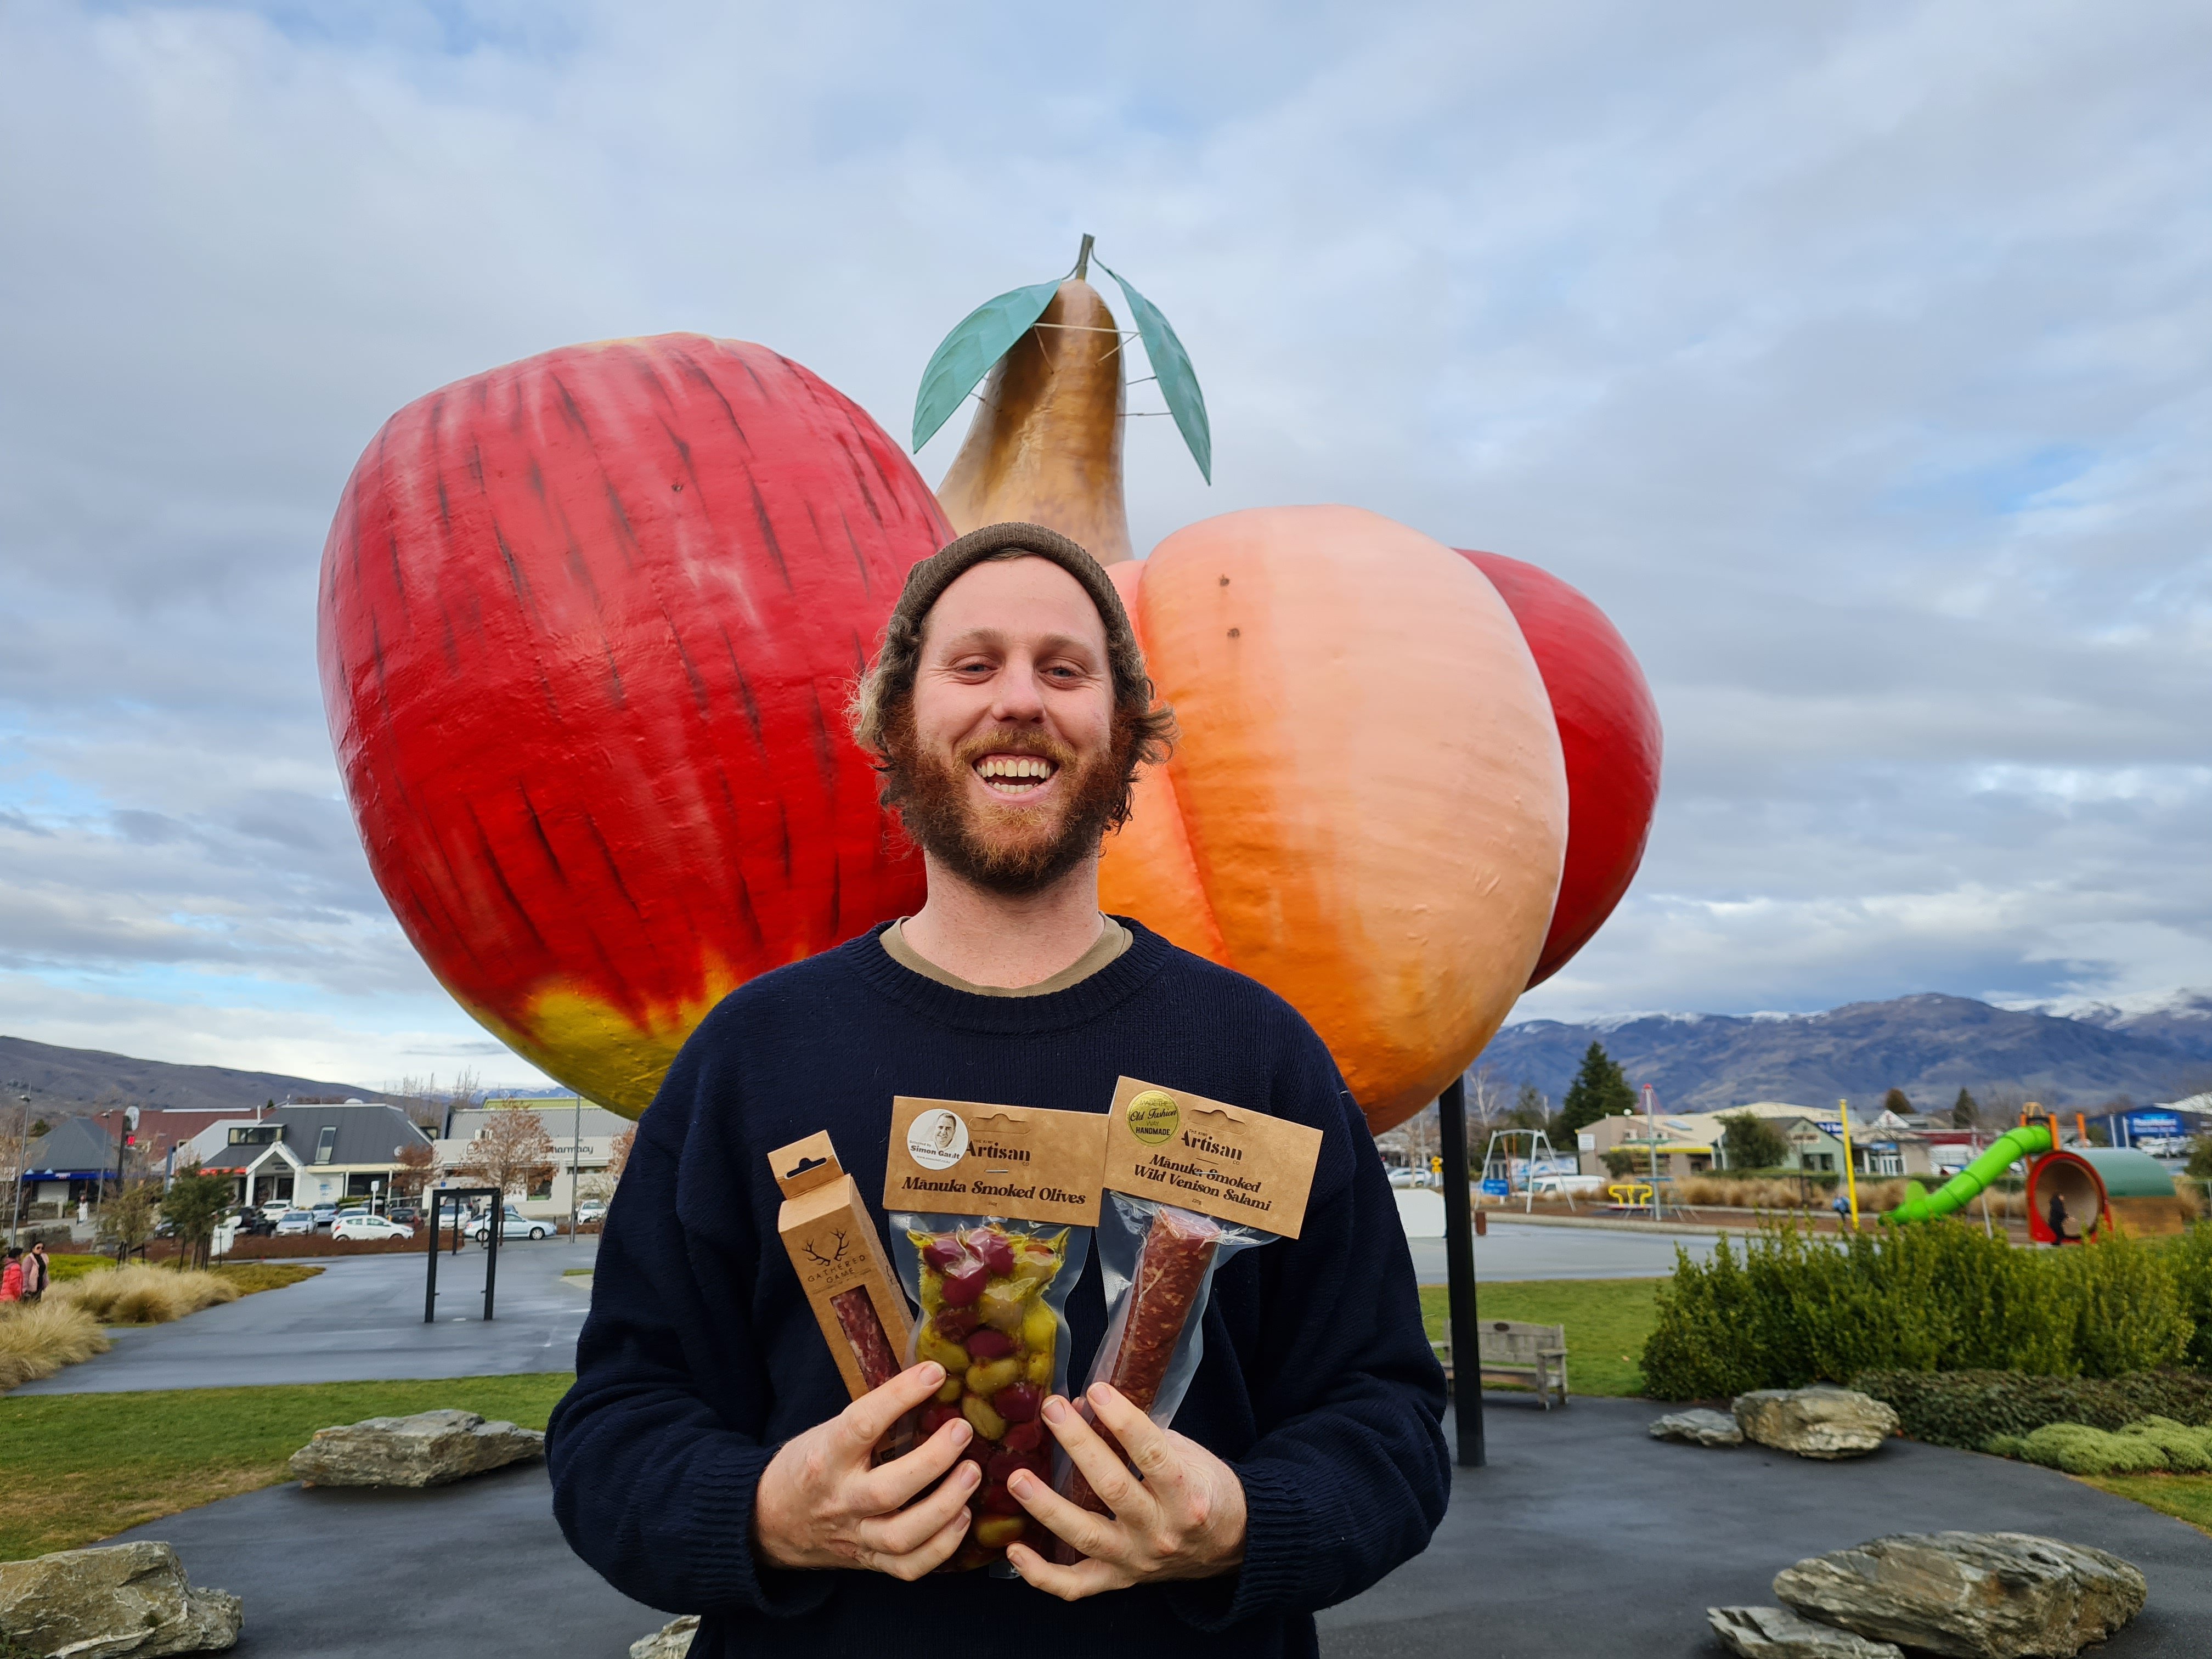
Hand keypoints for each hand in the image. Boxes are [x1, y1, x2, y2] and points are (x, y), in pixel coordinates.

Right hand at [753, 1362, 977, 1576]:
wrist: (771, 1521)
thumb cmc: (809, 1465)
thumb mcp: (826, 1432)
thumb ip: (871, 1419)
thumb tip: (931, 1382)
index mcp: (825, 1458)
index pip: (862, 1424)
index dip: (900, 1396)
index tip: (936, 1374)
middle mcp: (840, 1500)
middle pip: (888, 1490)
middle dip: (933, 1460)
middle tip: (963, 1431)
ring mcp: (855, 1536)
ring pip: (902, 1535)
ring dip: (945, 1506)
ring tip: (972, 1473)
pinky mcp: (869, 1561)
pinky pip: (908, 1567)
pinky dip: (941, 1548)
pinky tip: (962, 1518)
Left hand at [1002, 1383, 1246, 1600]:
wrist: (1229, 1544)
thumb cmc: (1203, 1489)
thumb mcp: (1188, 1454)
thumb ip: (1142, 1434)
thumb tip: (1084, 1405)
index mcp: (1186, 1495)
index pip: (1152, 1454)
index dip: (1123, 1421)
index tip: (1096, 1391)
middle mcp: (1161, 1531)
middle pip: (1113, 1488)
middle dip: (1078, 1445)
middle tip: (1050, 1410)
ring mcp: (1136, 1560)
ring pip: (1086, 1536)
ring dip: (1047, 1507)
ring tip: (1017, 1479)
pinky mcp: (1118, 1580)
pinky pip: (1075, 1585)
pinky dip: (1041, 1573)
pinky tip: (1014, 1550)